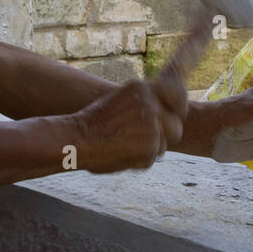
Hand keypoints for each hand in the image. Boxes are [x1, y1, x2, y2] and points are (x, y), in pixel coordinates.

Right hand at [70, 75, 188, 172]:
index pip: (176, 93)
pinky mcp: (150, 144)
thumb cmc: (91, 124)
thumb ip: (140, 105)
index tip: (176, 116)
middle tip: (147, 143)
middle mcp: (151, 103)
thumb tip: (160, 114)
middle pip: (175, 124)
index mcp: (141, 88)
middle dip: (165, 136)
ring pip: (164, 144)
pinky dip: (138, 162)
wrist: (74, 139)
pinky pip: (151, 159)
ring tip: (124, 149)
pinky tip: (119, 156)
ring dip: (149, 151)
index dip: (178, 108)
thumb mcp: (118, 102)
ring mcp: (152, 123)